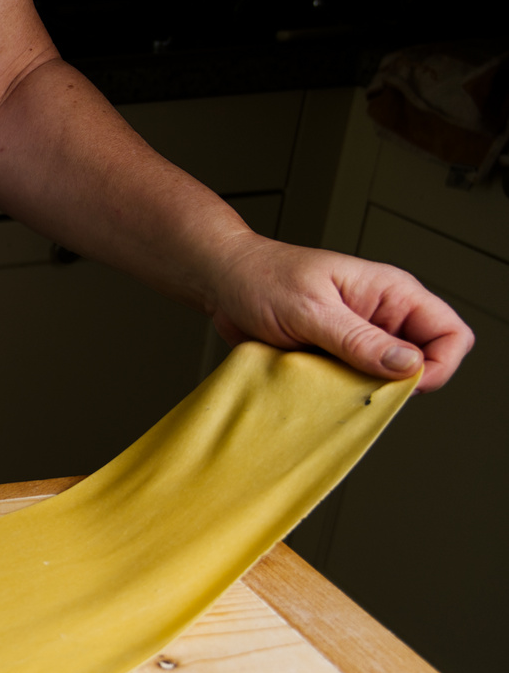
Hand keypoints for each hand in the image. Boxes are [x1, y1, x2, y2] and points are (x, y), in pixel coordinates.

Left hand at [206, 235, 473, 392]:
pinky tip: (315, 388)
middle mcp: (382, 317)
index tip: (402, 384)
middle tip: (356, 388)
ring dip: (363, 391)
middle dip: (397, 384)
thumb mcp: (311, 310)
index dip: (438, 364)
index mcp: (391, 294)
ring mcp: (359, 340)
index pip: (449, 334)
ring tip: (329, 385)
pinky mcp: (334, 357)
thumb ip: (358, 339)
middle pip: (423, 363)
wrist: (222, 283)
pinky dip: (338, 393)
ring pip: (386, 380)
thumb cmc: (263, 279)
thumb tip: (408, 365)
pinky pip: (352, 384)